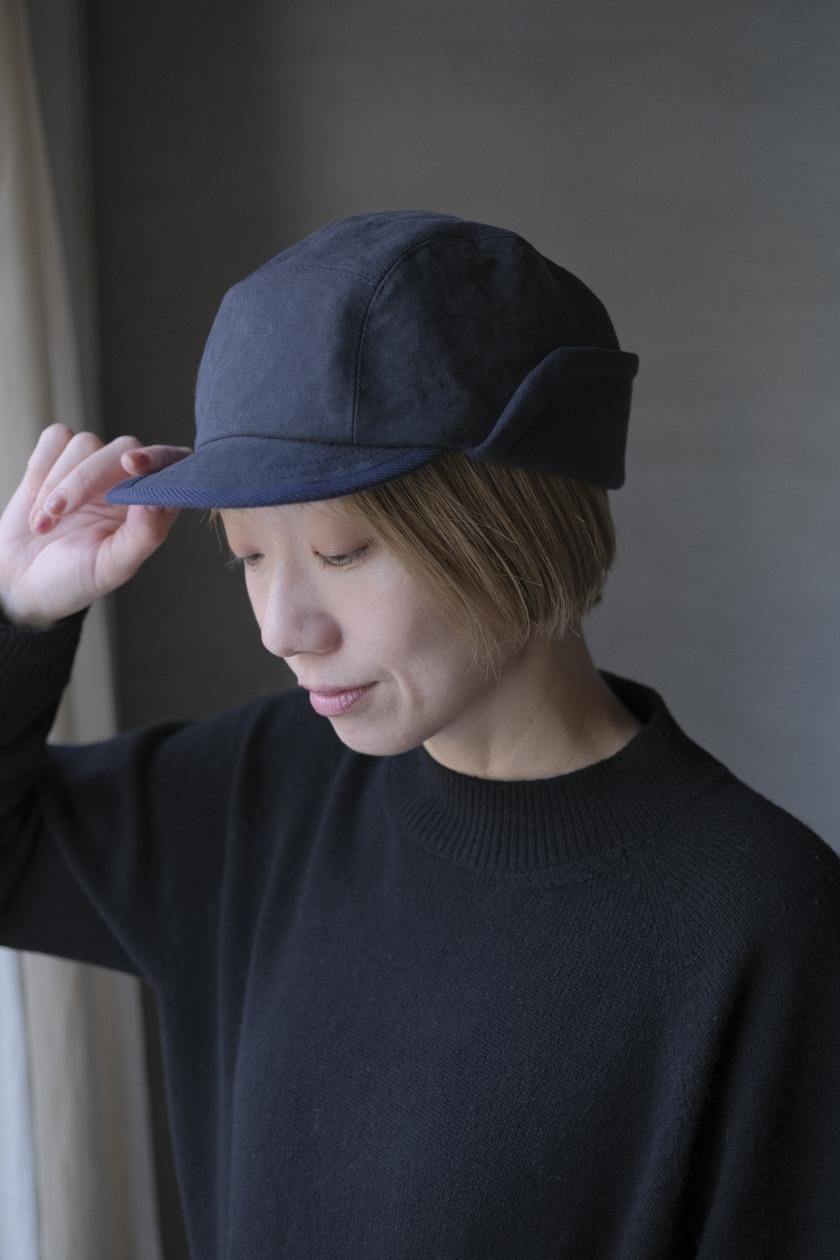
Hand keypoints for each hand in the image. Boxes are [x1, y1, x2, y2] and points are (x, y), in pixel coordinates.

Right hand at [0, 424, 191, 627]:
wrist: (23, 580)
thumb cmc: (75, 578)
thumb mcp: (112, 566)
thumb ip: (144, 534)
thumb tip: (160, 499)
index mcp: (152, 506)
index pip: (172, 466)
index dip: (157, 459)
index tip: (131, 464)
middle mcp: (128, 481)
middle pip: (122, 448)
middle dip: (85, 479)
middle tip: (58, 512)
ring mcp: (94, 466)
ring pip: (84, 444)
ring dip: (55, 483)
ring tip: (43, 523)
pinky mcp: (60, 457)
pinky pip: (56, 438)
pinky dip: (41, 467)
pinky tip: (36, 498)